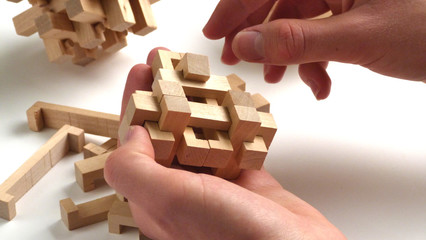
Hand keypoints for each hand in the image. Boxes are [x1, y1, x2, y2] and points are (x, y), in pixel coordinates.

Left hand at [104, 48, 345, 239]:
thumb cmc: (236, 239)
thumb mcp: (171, 202)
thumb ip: (138, 169)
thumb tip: (131, 133)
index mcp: (157, 199)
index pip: (136, 144)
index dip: (135, 106)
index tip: (141, 74)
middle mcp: (184, 192)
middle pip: (167, 132)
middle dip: (165, 95)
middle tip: (169, 63)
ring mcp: (217, 185)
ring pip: (202, 133)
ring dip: (198, 102)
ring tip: (200, 73)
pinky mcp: (247, 180)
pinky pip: (236, 141)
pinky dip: (234, 119)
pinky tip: (234, 99)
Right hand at [203, 0, 425, 99]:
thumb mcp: (358, 37)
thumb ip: (298, 40)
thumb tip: (246, 44)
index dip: (235, 9)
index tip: (214, 34)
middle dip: (257, 32)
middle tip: (236, 59)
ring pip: (298, 20)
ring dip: (285, 52)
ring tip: (277, 78)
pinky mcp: (355, 13)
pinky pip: (320, 32)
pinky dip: (313, 59)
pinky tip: (320, 82)